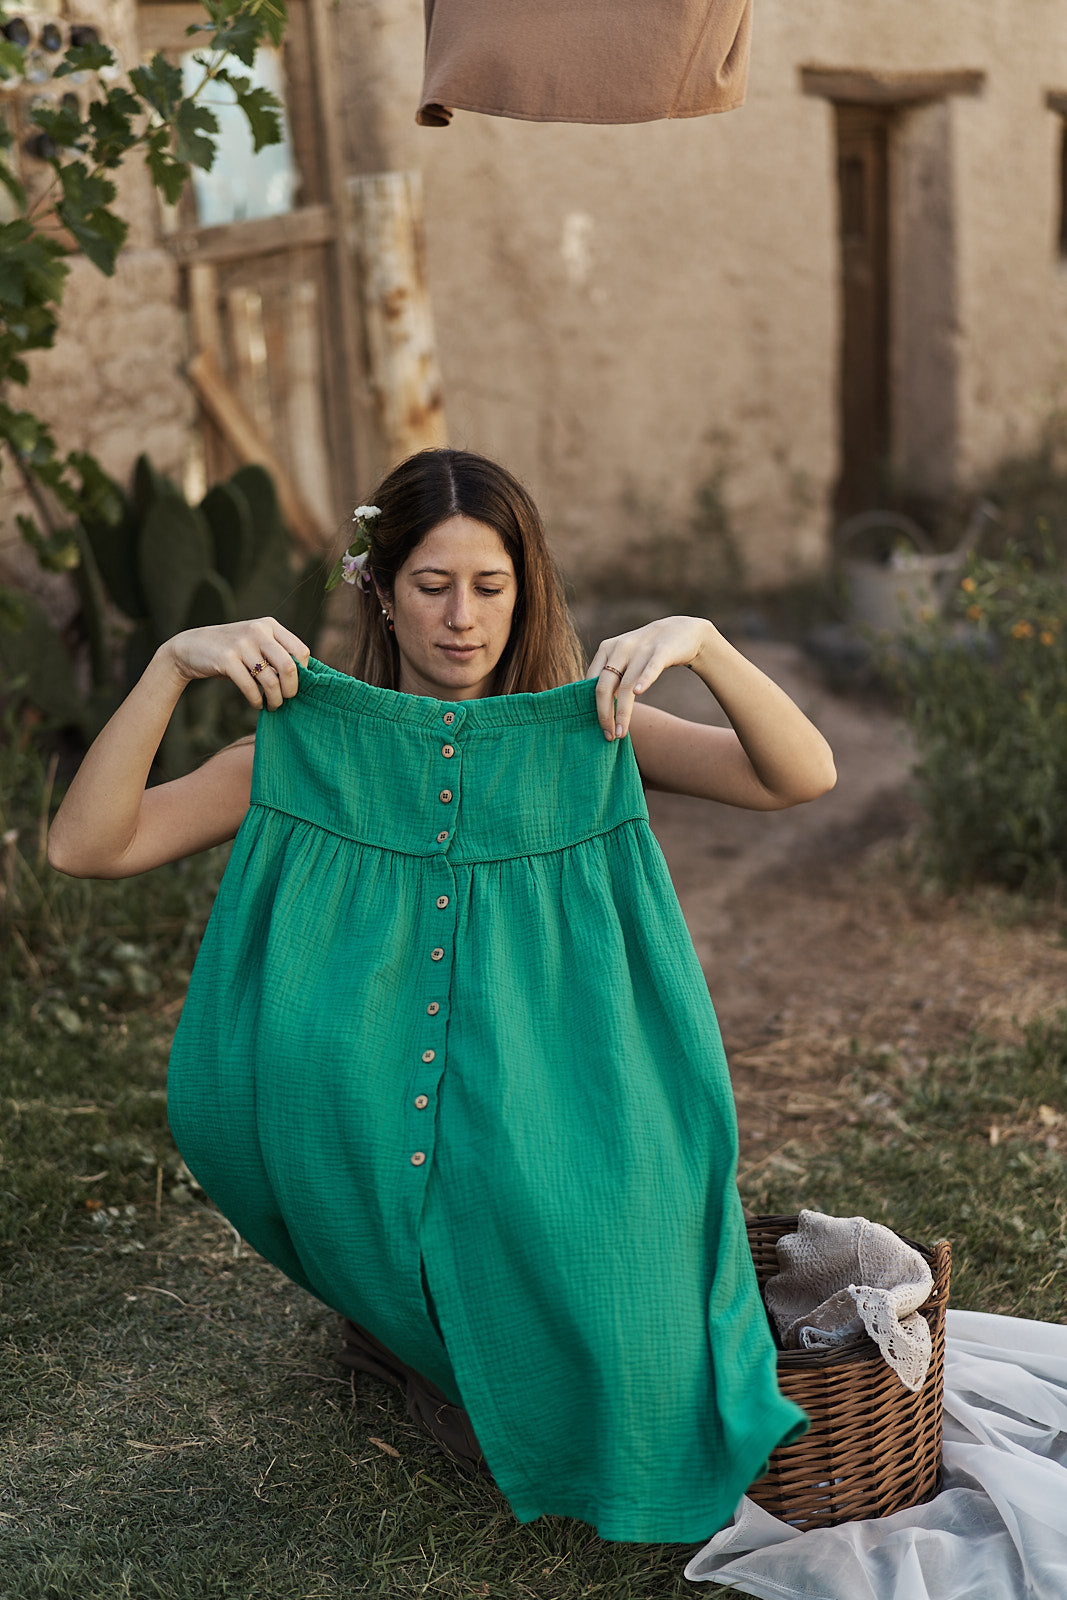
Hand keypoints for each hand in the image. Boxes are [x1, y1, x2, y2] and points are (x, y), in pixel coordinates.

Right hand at [161, 618, 310, 709]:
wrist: (191, 647)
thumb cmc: (232, 651)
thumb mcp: (255, 643)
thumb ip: (277, 654)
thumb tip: (304, 680)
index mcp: (269, 626)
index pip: (301, 651)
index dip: (303, 673)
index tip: (296, 685)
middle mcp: (258, 631)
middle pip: (289, 667)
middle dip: (291, 690)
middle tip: (287, 699)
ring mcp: (241, 644)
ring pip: (270, 680)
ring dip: (275, 699)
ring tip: (273, 705)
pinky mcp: (226, 659)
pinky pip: (250, 687)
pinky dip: (257, 700)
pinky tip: (257, 703)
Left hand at [586, 616, 712, 739]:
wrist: (681, 631)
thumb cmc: (647, 653)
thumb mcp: (624, 660)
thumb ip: (610, 678)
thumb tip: (597, 709)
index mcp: (606, 649)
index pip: (591, 682)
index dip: (592, 707)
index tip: (598, 728)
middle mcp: (620, 648)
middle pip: (604, 686)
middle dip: (604, 714)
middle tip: (609, 736)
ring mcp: (641, 649)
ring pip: (626, 685)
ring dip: (622, 712)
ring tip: (621, 732)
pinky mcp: (662, 651)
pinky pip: (651, 668)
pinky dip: (644, 680)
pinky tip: (639, 693)